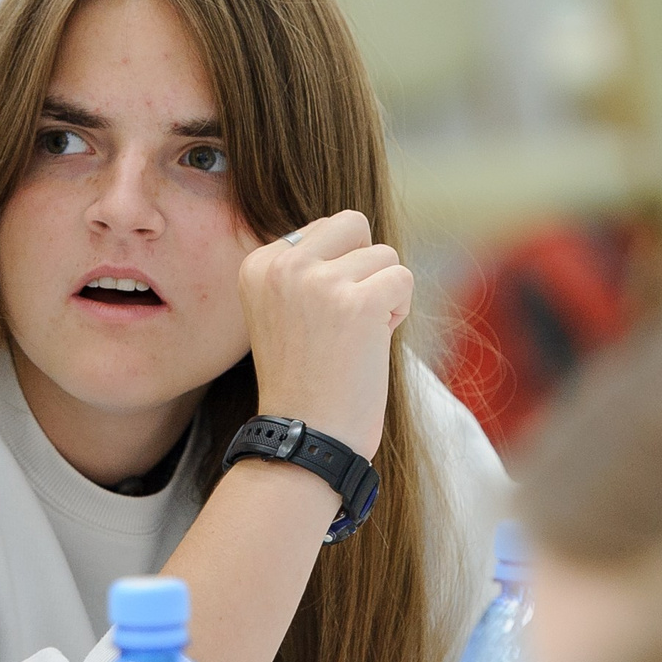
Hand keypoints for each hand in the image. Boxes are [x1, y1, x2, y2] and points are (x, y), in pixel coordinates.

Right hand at [238, 209, 410, 457]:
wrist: (306, 436)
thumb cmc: (304, 378)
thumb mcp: (283, 309)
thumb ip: (307, 268)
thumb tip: (354, 227)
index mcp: (258, 265)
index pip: (326, 228)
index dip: (339, 270)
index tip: (319, 318)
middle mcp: (282, 266)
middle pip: (354, 226)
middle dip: (365, 267)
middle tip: (346, 319)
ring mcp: (318, 283)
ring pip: (385, 254)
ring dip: (383, 294)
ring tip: (356, 337)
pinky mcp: (357, 303)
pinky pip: (403, 279)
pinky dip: (398, 310)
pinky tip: (373, 343)